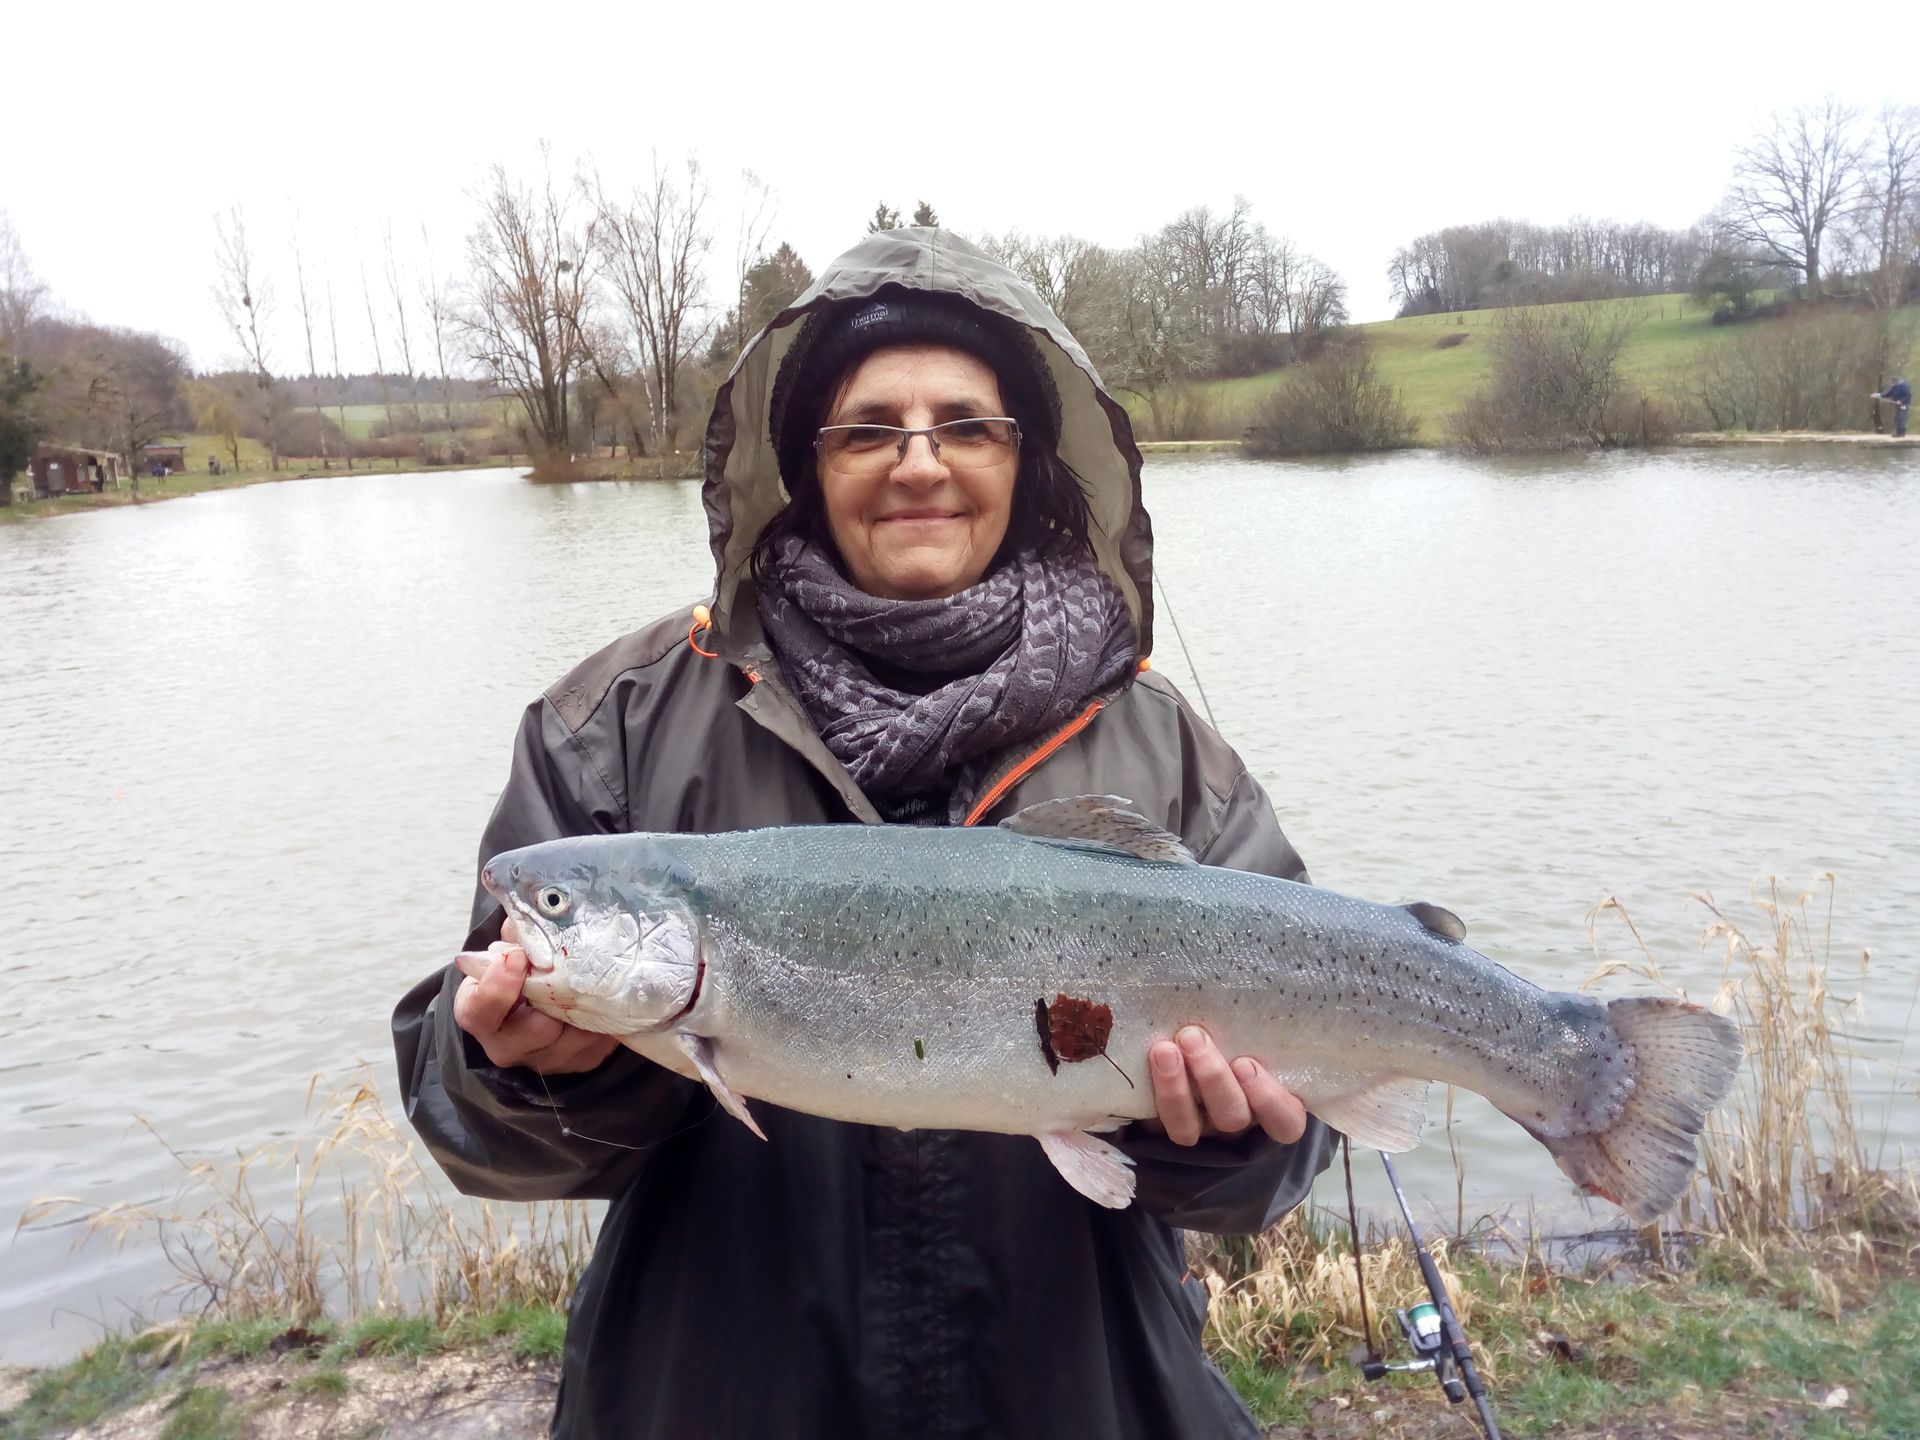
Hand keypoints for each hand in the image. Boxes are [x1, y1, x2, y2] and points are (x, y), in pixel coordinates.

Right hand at [452, 917, 620, 1074]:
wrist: (530, 1001)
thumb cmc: (515, 968)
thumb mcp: (507, 947)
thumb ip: (516, 933)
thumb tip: (538, 908)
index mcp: (479, 1014)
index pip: (480, 1011)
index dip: (498, 987)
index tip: (517, 957)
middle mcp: (506, 1045)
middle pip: (535, 1031)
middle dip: (557, 998)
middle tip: (572, 968)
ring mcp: (543, 1060)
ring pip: (573, 1039)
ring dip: (587, 1008)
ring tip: (597, 978)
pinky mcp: (576, 1063)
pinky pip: (597, 1046)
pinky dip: (606, 1021)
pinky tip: (610, 998)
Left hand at [1145, 1026, 1307, 1146]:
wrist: (1180, 1035)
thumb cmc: (1230, 1024)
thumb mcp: (1250, 1024)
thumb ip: (1257, 1020)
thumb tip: (1266, 980)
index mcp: (1267, 1100)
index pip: (1286, 1120)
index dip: (1270, 1101)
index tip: (1246, 1064)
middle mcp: (1234, 1116)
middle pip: (1233, 1116)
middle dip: (1212, 1078)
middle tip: (1193, 1037)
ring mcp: (1197, 1124)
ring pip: (1191, 1129)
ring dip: (1176, 1090)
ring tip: (1164, 1049)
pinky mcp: (1164, 1120)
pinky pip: (1158, 1124)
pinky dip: (1156, 1094)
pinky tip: (1150, 1060)